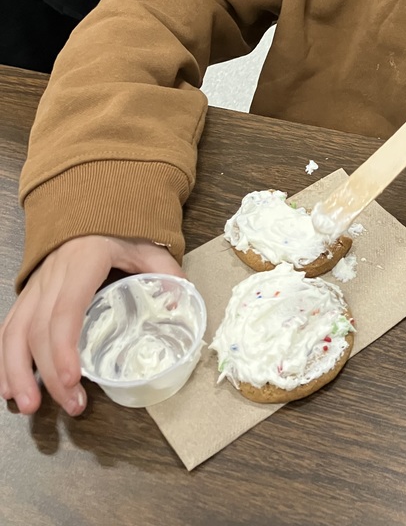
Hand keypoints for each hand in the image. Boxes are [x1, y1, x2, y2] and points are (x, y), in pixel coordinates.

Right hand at [0, 236, 182, 415]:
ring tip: (29, 406)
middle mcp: (52, 276)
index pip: (66, 310)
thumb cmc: (118, 227)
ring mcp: (35, 286)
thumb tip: (182, 302)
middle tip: (71, 404)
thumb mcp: (146, 243)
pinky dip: (4, 360)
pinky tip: (11, 389)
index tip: (72, 378)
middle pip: (38, 330)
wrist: (89, 205)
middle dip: (49, 373)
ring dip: (16, 372)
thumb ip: (165, 269)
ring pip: (14, 332)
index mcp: (82, 262)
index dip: (64, 348)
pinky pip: (9, 328)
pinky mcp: (28, 295)